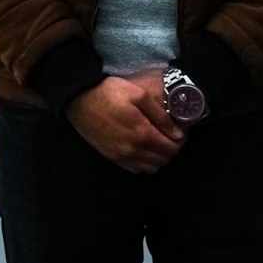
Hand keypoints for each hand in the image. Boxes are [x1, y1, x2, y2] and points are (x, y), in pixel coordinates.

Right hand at [66, 73, 185, 173]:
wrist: (80, 99)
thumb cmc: (110, 92)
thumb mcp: (139, 94)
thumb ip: (160, 115)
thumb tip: (177, 133)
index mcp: (142, 134)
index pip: (171, 148)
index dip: (181, 141)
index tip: (182, 131)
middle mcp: (132, 150)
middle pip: (163, 161)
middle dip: (173, 150)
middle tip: (173, 136)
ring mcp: (121, 157)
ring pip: (150, 169)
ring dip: (160, 159)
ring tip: (160, 142)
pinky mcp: (111, 158)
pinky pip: (135, 170)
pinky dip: (145, 164)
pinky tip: (145, 149)